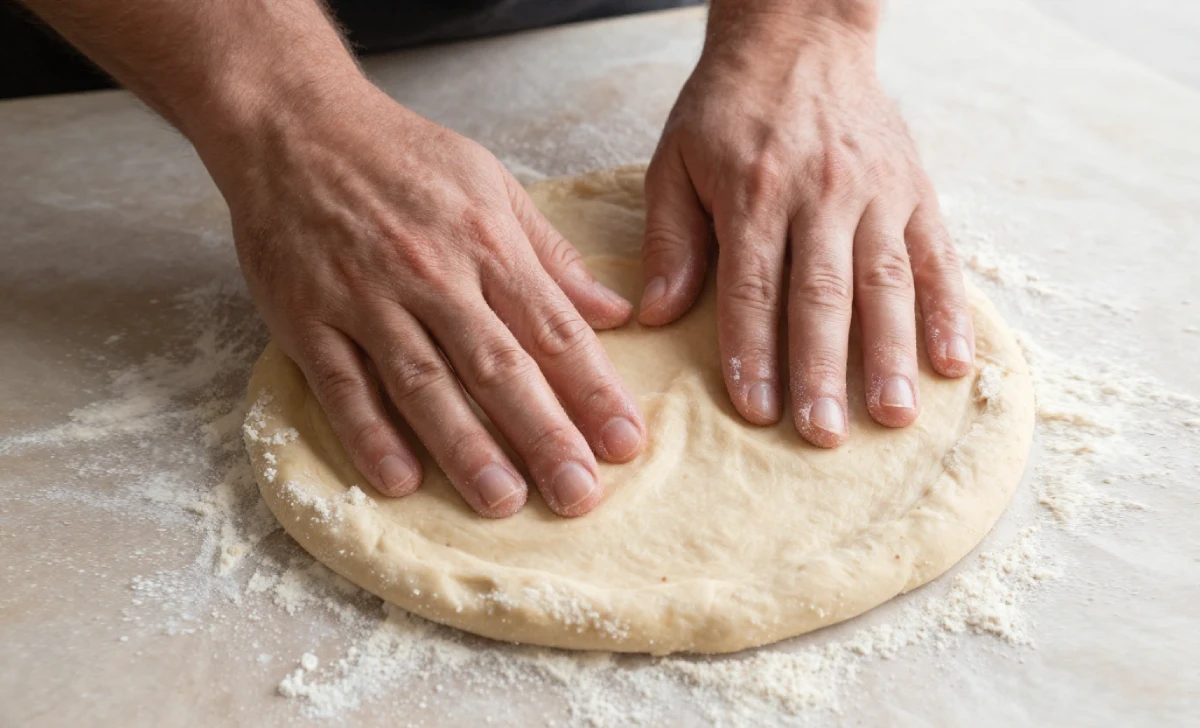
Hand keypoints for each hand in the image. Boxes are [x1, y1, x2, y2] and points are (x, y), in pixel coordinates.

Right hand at [212, 80, 644, 516]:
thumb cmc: (402, 157)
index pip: (553, 329)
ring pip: (424, 384)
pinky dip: (370, 435)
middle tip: (579, 493)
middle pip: (498, 367)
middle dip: (544, 434)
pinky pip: (343, 385)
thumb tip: (614, 314)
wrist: (293, 125)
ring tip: (504, 500)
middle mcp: (431, 273)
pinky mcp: (308, 318)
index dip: (593, 390)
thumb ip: (551, 257)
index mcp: (486, 242)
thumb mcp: (492, 185)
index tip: (625, 443)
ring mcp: (366, 298)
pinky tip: (401, 480)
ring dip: (466, 447)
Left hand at [640, 2, 973, 446]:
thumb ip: (670, 240)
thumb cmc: (727, 110)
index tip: (756, 410)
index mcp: (754, 191)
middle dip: (823, 371)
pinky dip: (947, 310)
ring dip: (891, 354)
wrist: (799, 38)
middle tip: (823, 435)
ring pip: (885, 282)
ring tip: (893, 416)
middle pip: (822, 295)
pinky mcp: (914, 189)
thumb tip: (658, 315)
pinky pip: (935, 255)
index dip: (755, 351)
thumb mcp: (675, 162)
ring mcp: (874, 192)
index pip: (753, 287)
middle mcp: (819, 193)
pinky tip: (953, 362)